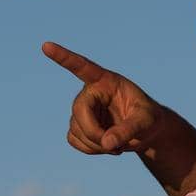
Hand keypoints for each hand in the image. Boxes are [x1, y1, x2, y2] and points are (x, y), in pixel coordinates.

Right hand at [42, 41, 164, 154]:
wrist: (145, 132)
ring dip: (96, 144)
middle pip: (79, 110)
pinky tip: (106, 148)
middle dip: (94, 132)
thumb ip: (129, 130)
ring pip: (76, 129)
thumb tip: (106, 143)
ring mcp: (83, 110)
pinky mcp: (79, 126)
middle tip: (115, 147)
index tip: (46, 45)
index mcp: (106, 81)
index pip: (82, 66)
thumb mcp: (146, 122)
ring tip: (118, 146)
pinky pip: (73, 140)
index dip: (64, 57)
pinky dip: (89, 149)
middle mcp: (91, 93)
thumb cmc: (149, 119)